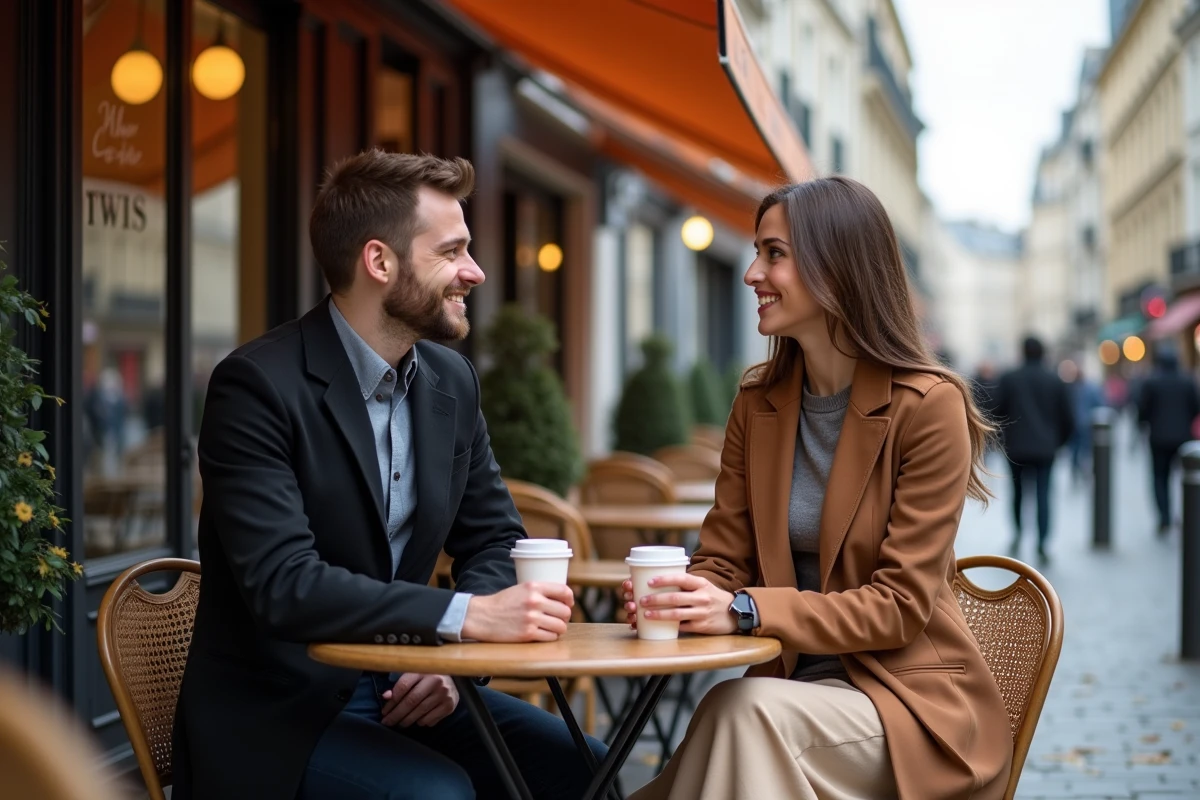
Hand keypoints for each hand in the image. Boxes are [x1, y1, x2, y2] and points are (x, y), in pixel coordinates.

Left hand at [381, 673, 458, 726]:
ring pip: (419, 712)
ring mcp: (444, 694)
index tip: (384, 711)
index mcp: (424, 669)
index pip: (404, 686)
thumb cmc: (428, 676)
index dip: (392, 701)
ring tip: (400, 723)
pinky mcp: (450, 706)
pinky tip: (418, 719)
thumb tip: (386, 697)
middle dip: (396, 714)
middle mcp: (436, 680)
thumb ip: (400, 684)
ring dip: (406, 720)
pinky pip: (430, 719)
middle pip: (411, 701)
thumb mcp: (414, 675)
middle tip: (387, 722)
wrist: (453, 679)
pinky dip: (421, 722)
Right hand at [461, 582, 573, 641]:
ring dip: (558, 629)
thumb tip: (562, 599)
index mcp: (534, 587)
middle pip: (565, 612)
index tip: (568, 604)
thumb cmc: (502, 603)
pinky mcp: (528, 634)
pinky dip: (549, 637)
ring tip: (551, 628)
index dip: (570, 599)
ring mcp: (532, 618)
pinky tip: (542, 634)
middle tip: (558, 619)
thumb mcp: (521, 589)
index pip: (564, 591)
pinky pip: (550, 637)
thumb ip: (539, 591)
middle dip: (564, 617)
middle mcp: (534, 601)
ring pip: (561, 626)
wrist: (482, 616)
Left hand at [623, 573, 737, 634]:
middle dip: (656, 600)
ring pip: (676, 614)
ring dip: (659, 614)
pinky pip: (682, 626)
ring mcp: (702, 613)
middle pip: (675, 598)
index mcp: (701, 584)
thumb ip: (686, 585)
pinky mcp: (702, 626)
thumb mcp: (703, 586)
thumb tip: (660, 581)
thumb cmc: (713, 597)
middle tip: (641, 601)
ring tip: (646, 614)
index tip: (650, 582)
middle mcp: (702, 597)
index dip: (664, 580)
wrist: (735, 613)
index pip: (681, 579)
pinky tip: (658, 626)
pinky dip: (669, 626)